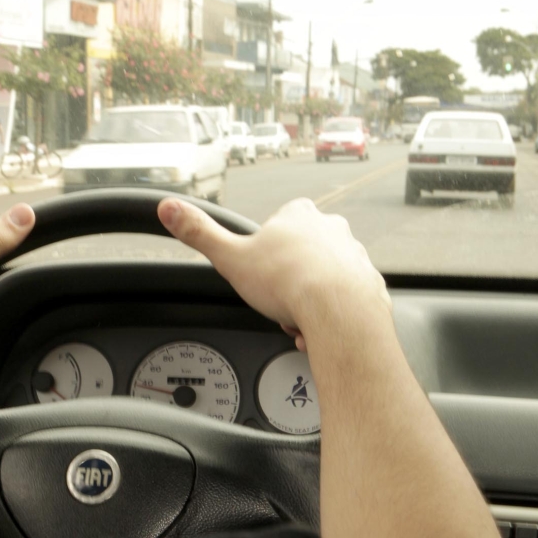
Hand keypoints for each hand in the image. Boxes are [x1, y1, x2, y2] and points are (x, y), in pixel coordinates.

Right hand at [157, 197, 390, 349]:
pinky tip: (319, 328)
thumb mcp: (231, 257)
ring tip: (299, 320)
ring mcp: (354, 254)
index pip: (277, 228)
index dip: (264, 256)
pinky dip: (331, 314)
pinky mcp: (369, 280)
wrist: (339, 310)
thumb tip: (167, 208)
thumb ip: (199, 233)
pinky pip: (344, 299)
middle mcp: (331, 228)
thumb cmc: (288, 282)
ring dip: (309, 301)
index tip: (261, 275)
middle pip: (300, 256)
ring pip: (323, 279)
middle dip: (288, 282)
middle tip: (279, 303)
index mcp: (298, 215)